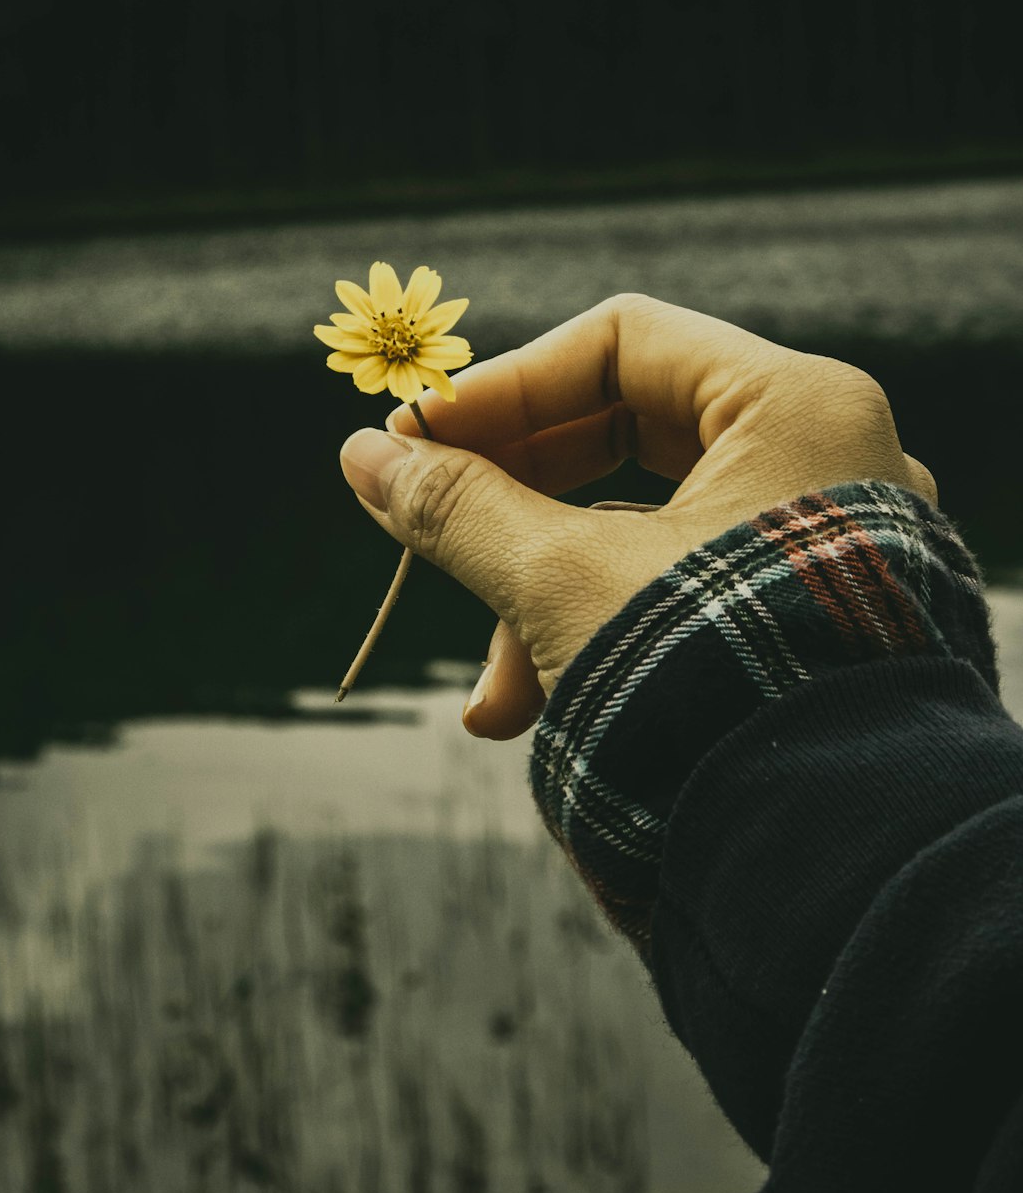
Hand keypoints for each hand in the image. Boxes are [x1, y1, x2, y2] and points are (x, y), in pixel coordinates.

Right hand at [339, 294, 935, 739]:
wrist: (829, 850)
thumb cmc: (709, 687)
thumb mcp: (560, 582)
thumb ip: (458, 506)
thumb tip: (364, 458)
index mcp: (794, 406)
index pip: (620, 343)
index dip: (505, 387)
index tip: (417, 440)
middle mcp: (824, 459)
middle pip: (625, 437)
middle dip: (514, 507)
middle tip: (431, 528)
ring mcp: (822, 544)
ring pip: (644, 531)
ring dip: (543, 599)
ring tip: (489, 698)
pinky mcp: (807, 620)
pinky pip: (683, 593)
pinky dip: (603, 637)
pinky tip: (527, 712)